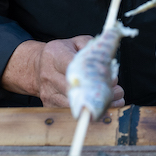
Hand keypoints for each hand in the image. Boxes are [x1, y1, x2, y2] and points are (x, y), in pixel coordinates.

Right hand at [1, 37, 124, 107]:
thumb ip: (92, 47)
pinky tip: (105, 108)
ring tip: (115, 100)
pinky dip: (89, 112)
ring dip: (96, 105)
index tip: (112, 79)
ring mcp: (48, 93)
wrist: (37, 67)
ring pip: (74, 104)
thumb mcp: (76, 42)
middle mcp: (49, 76)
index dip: (94, 75)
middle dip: (99, 92)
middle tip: (118, 92)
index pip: (74, 67)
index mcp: (56, 56)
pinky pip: (70, 113)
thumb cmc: (61, 53)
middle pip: (75, 89)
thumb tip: (107, 63)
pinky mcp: (49, 105)